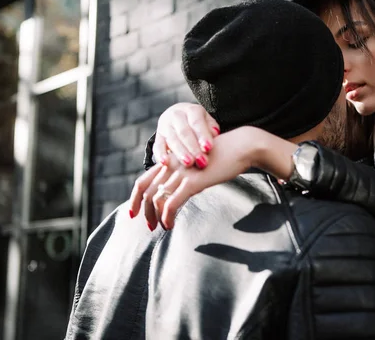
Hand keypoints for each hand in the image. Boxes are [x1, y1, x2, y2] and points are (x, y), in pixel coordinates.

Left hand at [130, 127, 266, 229]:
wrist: (240, 147)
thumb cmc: (223, 156)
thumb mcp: (198, 163)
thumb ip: (186, 174)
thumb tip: (180, 189)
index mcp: (171, 160)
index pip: (143, 180)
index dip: (135, 198)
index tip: (134, 212)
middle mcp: (171, 164)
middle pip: (145, 191)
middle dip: (143, 211)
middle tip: (148, 225)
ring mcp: (181, 172)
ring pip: (157, 199)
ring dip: (156, 217)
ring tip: (162, 227)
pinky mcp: (192, 181)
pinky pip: (172, 203)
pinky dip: (167, 217)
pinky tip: (170, 225)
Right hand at [154, 103, 219, 167]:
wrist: (179, 117)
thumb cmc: (198, 123)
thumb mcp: (207, 121)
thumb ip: (211, 128)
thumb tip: (214, 134)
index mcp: (191, 110)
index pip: (197, 122)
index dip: (202, 135)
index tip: (208, 148)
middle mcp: (176, 115)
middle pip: (184, 132)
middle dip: (193, 147)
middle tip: (201, 161)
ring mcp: (165, 126)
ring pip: (172, 139)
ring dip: (180, 152)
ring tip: (189, 163)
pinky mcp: (158, 137)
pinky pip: (158, 145)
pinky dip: (160, 154)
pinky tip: (165, 162)